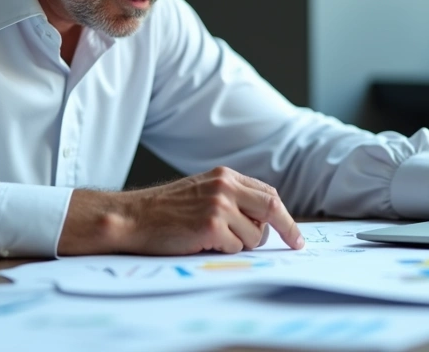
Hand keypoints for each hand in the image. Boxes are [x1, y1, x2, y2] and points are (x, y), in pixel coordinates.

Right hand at [57, 166, 303, 255]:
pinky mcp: (211, 226)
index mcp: (225, 176)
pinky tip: (202, 243)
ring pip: (254, 236)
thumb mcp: (202, 192)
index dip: (285, 215)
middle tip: (294, 244)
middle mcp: (225, 186)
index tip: (295, 234)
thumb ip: (232, 198)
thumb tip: (265, 222)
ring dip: (241, 245)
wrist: (133, 217)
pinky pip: (236, 248)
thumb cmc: (165, 211)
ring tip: (213, 240)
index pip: (268, 194)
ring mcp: (219, 205)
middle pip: (272, 209)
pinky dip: (224, 252)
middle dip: (287, 229)